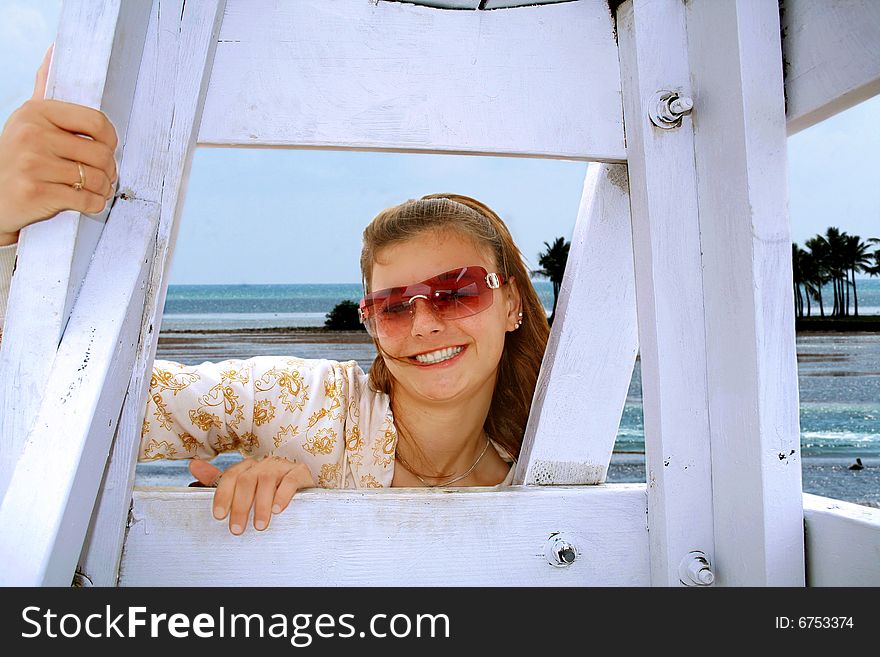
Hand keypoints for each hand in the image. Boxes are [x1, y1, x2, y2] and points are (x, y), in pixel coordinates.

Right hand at [0, 45, 118, 245]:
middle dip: (109, 170)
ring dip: (103, 189)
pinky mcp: (36, 192)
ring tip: (96, 189)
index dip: (111, 139)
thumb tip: (54, 50)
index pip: (96, 121)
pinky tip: (88, 202)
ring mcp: (32, 164)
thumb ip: (43, 89)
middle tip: (104, 176)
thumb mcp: (27, 121)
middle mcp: (32, 134)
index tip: (107, 148)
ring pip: (96, 178)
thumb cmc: (18, 160)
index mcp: (36, 113)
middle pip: (101, 153)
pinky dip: (94, 204)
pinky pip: (86, 200)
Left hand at [188, 456, 316, 534]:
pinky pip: (290, 481)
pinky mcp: (300, 472)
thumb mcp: (245, 486)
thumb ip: (219, 479)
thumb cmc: (270, 490)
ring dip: (261, 505)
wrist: (304, 487)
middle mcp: (264, 464)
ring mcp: (283, 466)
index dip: (223, 495)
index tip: (219, 516)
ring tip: (260, 526)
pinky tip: (278, 510)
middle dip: (240, 506)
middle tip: (237, 529)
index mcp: (249, 467)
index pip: (231, 476)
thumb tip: (193, 465)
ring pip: (266, 480)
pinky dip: (282, 495)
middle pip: (247, 480)